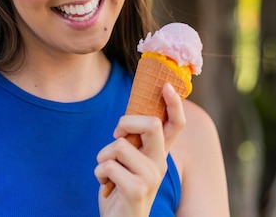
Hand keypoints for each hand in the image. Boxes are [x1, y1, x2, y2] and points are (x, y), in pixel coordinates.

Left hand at [94, 83, 185, 216]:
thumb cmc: (119, 186)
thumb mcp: (128, 160)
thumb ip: (132, 141)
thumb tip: (126, 119)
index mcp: (159, 153)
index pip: (176, 124)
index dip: (174, 103)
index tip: (166, 86)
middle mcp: (161, 163)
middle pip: (152, 124)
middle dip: (125, 123)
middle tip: (116, 136)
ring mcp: (151, 177)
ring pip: (120, 146)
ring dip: (103, 157)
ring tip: (108, 172)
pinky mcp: (137, 190)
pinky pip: (108, 166)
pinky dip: (99, 174)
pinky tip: (106, 186)